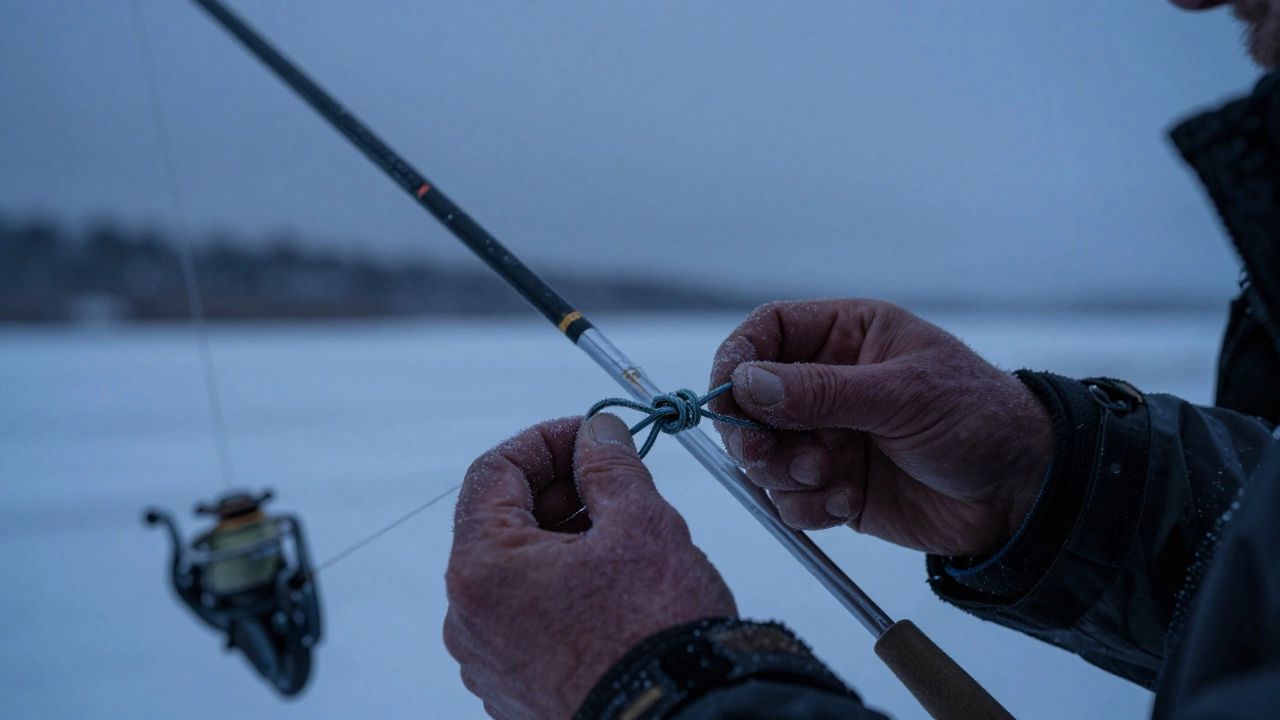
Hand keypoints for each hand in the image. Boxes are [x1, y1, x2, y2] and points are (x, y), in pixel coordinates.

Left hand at [443, 414, 736, 719]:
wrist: (681, 719)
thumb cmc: (654, 638)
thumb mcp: (641, 523)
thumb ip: (610, 465)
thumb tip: (598, 436)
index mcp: (483, 569)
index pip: (494, 471)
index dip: (546, 440)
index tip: (589, 435)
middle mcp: (470, 619)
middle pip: (502, 523)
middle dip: (559, 490)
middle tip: (614, 477)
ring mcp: (491, 660)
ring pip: (519, 573)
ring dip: (564, 540)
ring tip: (624, 533)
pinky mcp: (517, 689)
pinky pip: (529, 618)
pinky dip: (564, 588)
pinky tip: (614, 584)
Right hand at [709, 299, 1052, 556]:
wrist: (1022, 494)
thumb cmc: (979, 418)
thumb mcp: (902, 394)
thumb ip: (821, 391)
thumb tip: (747, 383)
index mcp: (845, 338)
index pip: (767, 333)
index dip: (737, 359)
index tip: (725, 393)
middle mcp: (827, 385)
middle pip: (749, 401)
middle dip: (752, 433)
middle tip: (767, 456)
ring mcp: (827, 437)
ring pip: (762, 456)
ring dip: (782, 474)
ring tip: (827, 477)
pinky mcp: (832, 487)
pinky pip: (787, 499)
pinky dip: (805, 506)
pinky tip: (845, 502)